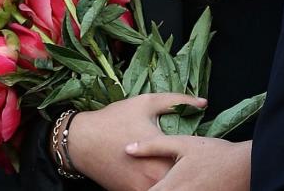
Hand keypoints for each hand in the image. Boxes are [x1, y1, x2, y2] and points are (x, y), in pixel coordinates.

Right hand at [66, 93, 206, 190]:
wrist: (79, 141)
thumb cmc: (114, 119)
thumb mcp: (148, 102)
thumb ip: (178, 101)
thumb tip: (204, 103)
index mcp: (161, 153)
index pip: (190, 161)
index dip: (197, 155)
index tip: (200, 149)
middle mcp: (153, 176)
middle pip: (181, 177)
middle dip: (186, 169)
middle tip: (191, 160)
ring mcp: (140, 188)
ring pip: (168, 186)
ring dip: (174, 179)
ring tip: (177, 167)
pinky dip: (159, 184)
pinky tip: (159, 173)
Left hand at [125, 136, 250, 190]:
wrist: (247, 167)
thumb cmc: (216, 153)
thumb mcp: (185, 143)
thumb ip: (154, 145)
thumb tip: (128, 149)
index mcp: (170, 187)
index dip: (138, 186)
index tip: (139, 180)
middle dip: (150, 188)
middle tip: (152, 181)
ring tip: (172, 183)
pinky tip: (183, 186)